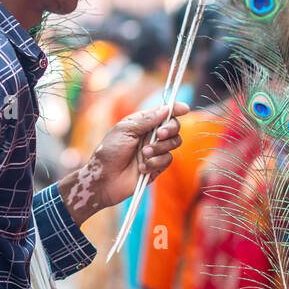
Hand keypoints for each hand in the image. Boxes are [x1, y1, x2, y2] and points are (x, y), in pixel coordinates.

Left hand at [58, 102, 189, 224]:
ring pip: (174, 143)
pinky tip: (142, 167)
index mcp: (142, 123)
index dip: (175, 109)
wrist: (104, 179)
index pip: (163, 113)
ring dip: (160, 148)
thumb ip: (147, 120)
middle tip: (160, 134)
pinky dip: (155, 162)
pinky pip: (167, 160)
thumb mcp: (125, 130)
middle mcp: (150, 136)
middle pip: (173, 127)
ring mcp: (155, 151)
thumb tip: (166, 109)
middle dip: (170, 129)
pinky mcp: (157, 166)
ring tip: (144, 154)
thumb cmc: (109, 152)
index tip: (185, 109)